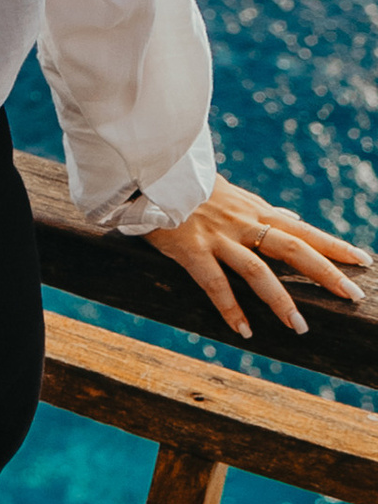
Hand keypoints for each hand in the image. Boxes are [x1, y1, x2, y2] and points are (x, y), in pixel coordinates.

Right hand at [145, 176, 370, 343]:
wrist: (148, 172)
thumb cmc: (190, 186)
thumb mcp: (232, 195)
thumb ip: (264, 211)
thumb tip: (295, 219)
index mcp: (255, 210)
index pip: (305, 230)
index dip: (335, 245)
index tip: (364, 262)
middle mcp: (242, 223)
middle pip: (292, 248)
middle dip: (325, 272)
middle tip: (353, 296)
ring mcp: (217, 236)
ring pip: (257, 270)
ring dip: (281, 301)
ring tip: (300, 327)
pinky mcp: (190, 249)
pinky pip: (214, 283)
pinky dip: (230, 308)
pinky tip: (244, 330)